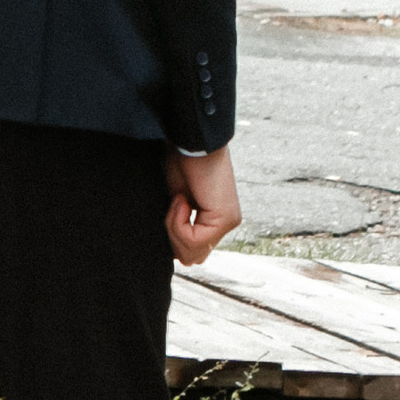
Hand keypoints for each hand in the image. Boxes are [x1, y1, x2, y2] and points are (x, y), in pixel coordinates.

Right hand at [164, 144, 240, 266]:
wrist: (189, 142)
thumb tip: (172, 253)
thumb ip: (177, 225)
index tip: (172, 204)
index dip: (171, 235)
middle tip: (174, 204)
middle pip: (192, 258)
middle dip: (173, 236)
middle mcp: (225, 224)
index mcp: (213, 220)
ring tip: (178, 199)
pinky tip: (183, 198)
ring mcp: (228, 222)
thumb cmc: (180, 162)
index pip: (190, 252)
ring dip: (174, 227)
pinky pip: (193, 240)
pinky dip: (178, 221)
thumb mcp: (174, 201)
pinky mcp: (225, 219)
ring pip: (192, 252)